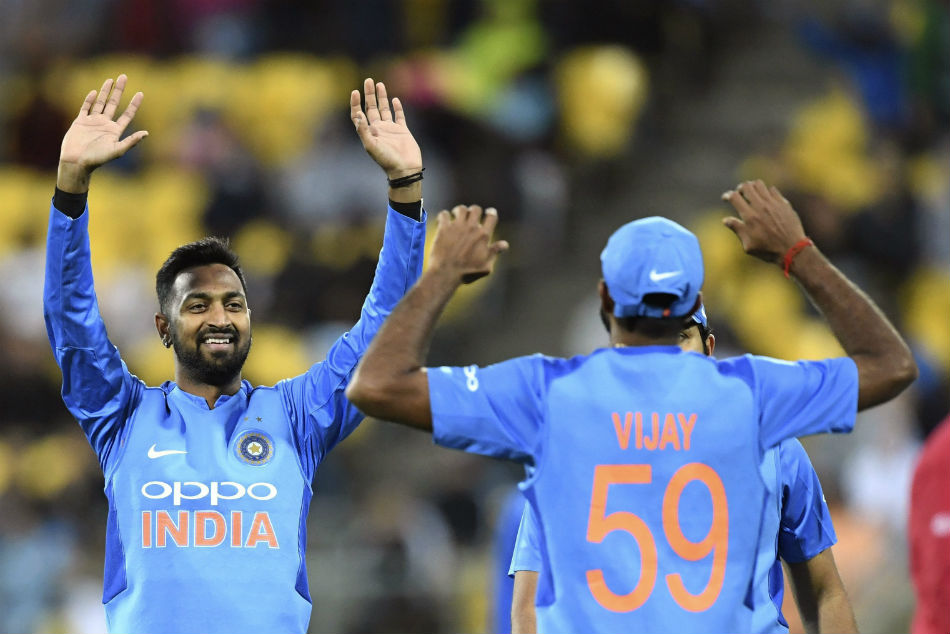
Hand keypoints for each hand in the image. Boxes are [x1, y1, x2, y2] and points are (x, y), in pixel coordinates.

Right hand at [58, 75, 146, 192]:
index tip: (141, 93)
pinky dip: (89, 100)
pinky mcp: (80, 122)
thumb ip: (131, 141)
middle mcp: (105, 124)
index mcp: (115, 131)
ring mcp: (92, 122)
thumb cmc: (97, 159)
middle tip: (124, 76)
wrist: (76, 162)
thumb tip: (147, 133)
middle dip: (119, 90)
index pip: (127, 114)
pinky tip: (94, 92)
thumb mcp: (117, 150)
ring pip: (100, 103)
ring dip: (105, 91)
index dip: (134, 104)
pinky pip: (85, 108)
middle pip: (114, 103)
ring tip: (111, 80)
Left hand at [350, 78, 421, 178]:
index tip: (356, 91)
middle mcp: (379, 129)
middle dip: (369, 94)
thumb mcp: (371, 146)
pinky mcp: (403, 131)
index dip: (356, 103)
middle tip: (368, 80)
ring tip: (379, 84)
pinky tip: (395, 100)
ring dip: (381, 97)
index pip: (359, 114)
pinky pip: (399, 116)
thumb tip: (358, 114)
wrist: (405, 169)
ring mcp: (391, 129)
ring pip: (384, 109)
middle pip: (371, 108)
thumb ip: (363, 130)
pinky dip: (397, 108)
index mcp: (369, 132)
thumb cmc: (386, 160)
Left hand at [428, 205, 508, 283]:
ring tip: (456, 216)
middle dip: (474, 211)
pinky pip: (444, 214)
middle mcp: (471, 228)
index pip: (491, 217)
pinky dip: (444, 216)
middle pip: (476, 209)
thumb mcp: (486, 266)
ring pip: (461, 208)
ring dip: (459, 211)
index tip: (489, 212)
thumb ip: (495, 253)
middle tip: (470, 216)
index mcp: (483, 236)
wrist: (447, 274)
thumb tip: (505, 244)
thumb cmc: (467, 273)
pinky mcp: (444, 229)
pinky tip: (443, 221)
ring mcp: (457, 227)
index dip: (491, 212)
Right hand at [721, 180, 806, 263]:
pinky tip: (766, 200)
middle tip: (739, 194)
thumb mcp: (748, 244)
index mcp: (750, 217)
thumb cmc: (768, 250)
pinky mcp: (784, 203)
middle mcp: (761, 207)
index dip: (728, 195)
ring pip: (759, 184)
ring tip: (752, 195)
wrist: (793, 250)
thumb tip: (725, 220)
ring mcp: (773, 203)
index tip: (726, 198)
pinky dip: (766, 192)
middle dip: (740, 188)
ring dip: (753, 187)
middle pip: (746, 186)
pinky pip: (772, 190)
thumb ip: (737, 229)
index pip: (735, 197)